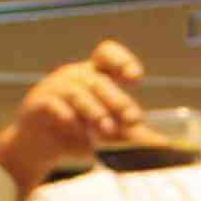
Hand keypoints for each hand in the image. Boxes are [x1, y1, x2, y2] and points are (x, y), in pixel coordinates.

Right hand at [0, 40, 146, 184]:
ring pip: (77, 93)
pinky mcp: (37, 105)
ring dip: (95, 111)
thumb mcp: (105, 132)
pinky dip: (70, 121)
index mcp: (92, 75)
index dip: (121, 60)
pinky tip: (80, 136)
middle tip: (132, 118)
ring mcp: (54, 88)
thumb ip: (131, 135)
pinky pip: (55, 108)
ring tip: (108, 129)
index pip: (106, 54)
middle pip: (97, 80)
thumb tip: (164, 145)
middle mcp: (74, 77)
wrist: (36, 146)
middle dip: (117, 99)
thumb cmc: (76, 132)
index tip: (135, 78)